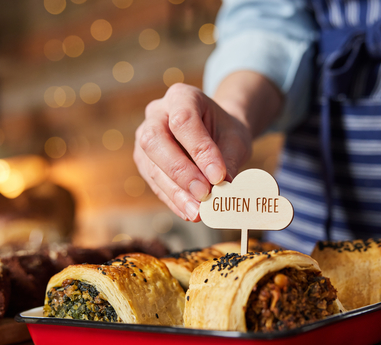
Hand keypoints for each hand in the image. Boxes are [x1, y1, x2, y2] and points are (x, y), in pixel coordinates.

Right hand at [134, 83, 252, 221]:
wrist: (217, 134)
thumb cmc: (226, 132)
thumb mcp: (235, 140)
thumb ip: (229, 161)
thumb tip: (224, 191)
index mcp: (181, 96)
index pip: (184, 121)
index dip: (200, 151)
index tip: (219, 177)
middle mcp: (157, 113)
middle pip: (155, 140)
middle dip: (180, 171)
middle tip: (204, 194)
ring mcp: (145, 137)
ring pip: (151, 165)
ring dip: (175, 192)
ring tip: (198, 212)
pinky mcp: (145, 161)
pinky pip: (154, 182)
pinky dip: (173, 199)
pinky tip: (189, 211)